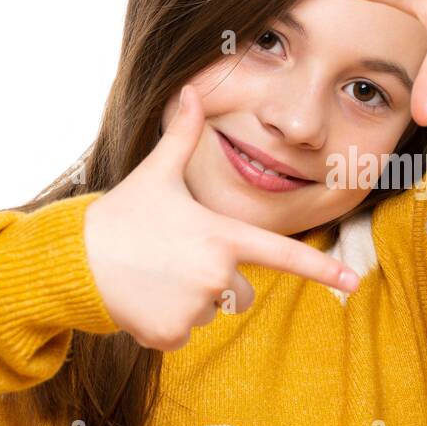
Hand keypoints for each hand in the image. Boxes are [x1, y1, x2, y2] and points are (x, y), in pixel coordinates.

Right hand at [83, 85, 361, 351]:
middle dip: (217, 280)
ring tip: (154, 277)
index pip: (283, 254)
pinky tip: (142, 299)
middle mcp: (216, 276)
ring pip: (212, 311)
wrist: (72, 261)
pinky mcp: (171, 335)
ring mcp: (194, 308)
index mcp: (221, 236)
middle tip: (175, 260)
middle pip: (241, 291)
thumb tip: (190, 90)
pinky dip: (167, 321)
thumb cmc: (120, 216)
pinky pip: (184, 333)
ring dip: (190, 300)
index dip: (322, 270)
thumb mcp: (155, 174)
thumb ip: (180, 136)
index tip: (354, 284)